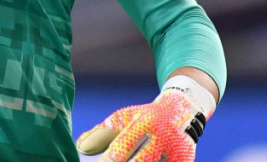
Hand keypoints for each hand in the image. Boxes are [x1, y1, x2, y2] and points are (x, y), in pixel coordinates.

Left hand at [76, 87, 208, 161]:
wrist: (184, 110)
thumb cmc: (145, 117)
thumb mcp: (124, 118)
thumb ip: (102, 133)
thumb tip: (81, 148)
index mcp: (145, 122)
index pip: (123, 146)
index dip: (109, 160)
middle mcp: (163, 137)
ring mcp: (176, 152)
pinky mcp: (185, 161)